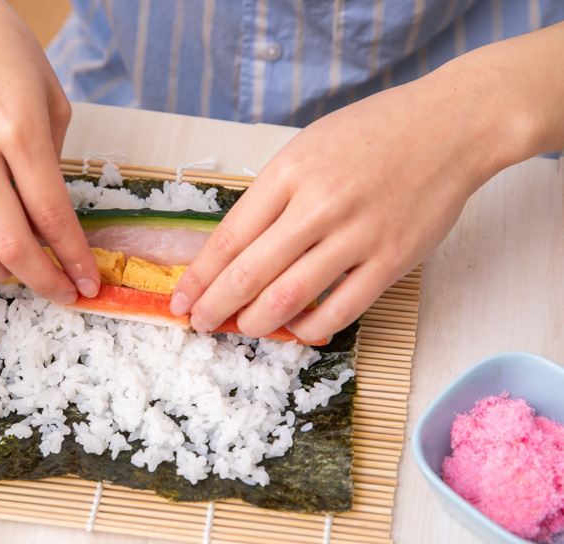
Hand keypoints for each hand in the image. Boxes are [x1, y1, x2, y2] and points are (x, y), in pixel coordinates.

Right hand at [0, 0, 98, 302]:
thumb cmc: (7, 55)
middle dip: (43, 282)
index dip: (73, 259)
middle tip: (61, 293)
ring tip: (23, 274)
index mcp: (16, 129)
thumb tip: (52, 227)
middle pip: (8, 244)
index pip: (51, 216)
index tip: (88, 283)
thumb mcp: (52, 102)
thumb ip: (54, 167)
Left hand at [170, 69, 509, 342]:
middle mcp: (317, 205)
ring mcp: (357, 235)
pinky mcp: (392, 260)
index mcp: (288, 174)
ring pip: (289, 297)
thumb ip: (271, 196)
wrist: (448, 127)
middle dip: (215, 307)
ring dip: (256, 323)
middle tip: (199, 323)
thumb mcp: (306, 148)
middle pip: (249, 273)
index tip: (181, 299)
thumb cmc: (372, 134)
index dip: (199, 277)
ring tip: (241, 328)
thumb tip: (235, 251)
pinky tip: (295, 330)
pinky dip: (310, 329)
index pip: (228, 239)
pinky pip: (341, 311)